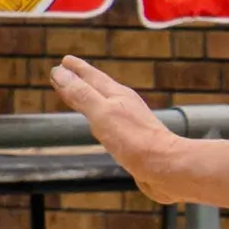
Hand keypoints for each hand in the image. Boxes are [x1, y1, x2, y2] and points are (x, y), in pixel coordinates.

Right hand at [50, 58, 185, 200]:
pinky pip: (111, 123)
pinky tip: (103, 124)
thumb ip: (81, 94)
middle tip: (67, 70)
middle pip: (99, 88)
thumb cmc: (136, 140)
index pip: (93, 77)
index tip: (64, 61)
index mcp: (118, 96)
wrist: (168, 167)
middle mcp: (125, 106)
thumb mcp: (102, 113)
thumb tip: (60, 72)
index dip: (77, 69)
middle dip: (82, 80)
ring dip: (91, 98)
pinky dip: (100, 118)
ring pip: (106, 105)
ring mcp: (131, 123)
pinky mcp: (134, 141)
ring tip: (82, 95)